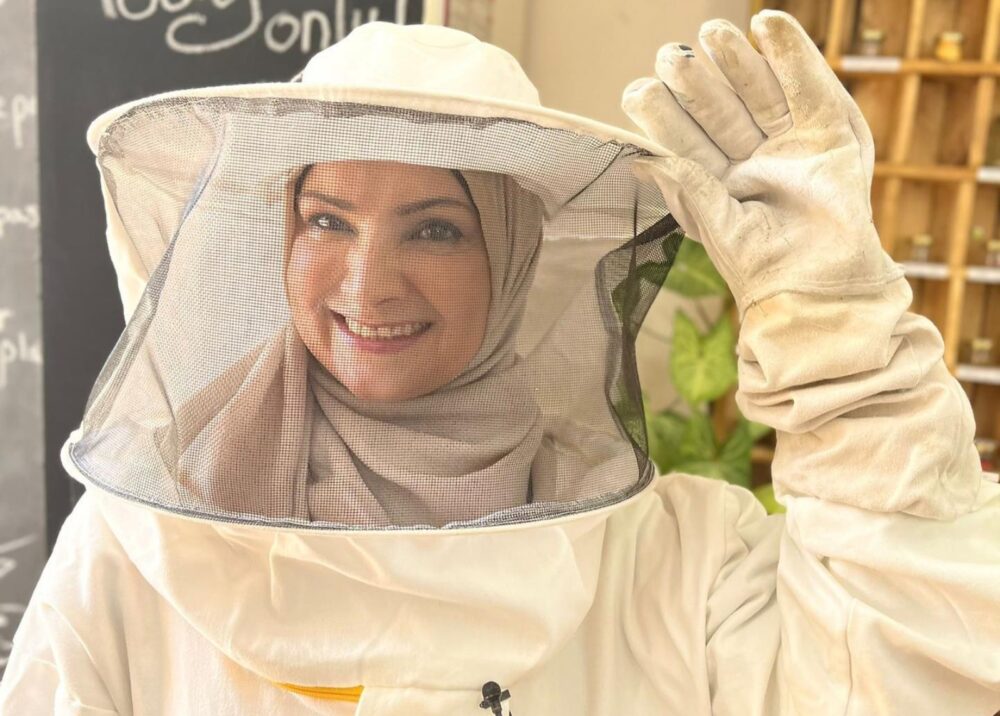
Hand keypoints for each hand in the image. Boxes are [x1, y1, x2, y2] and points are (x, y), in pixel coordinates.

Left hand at [622, 11, 902, 318]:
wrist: (820, 288)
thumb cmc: (762, 269)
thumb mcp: (716, 226)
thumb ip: (686, 188)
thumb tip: (642, 161)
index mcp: (715, 184)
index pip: (683, 140)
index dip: (663, 116)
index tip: (637, 92)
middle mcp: (749, 160)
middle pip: (718, 110)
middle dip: (696, 84)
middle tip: (673, 56)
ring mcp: (788, 146)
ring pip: (759, 93)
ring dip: (737, 61)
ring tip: (713, 31)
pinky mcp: (829, 136)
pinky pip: (808, 88)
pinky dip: (792, 55)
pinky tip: (769, 24)